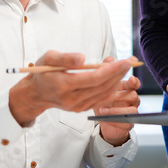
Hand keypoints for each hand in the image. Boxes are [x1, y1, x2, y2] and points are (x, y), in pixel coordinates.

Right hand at [8, 51, 135, 126]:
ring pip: (104, 93)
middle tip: (131, 61)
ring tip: (125, 67)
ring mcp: (78, 106)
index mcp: (64, 85)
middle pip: (102, 86)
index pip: (94, 78)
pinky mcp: (81, 109)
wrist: (36, 93)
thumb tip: (83, 58)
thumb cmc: (42, 72)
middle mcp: (72, 99)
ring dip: (117, 80)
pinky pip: (101, 99)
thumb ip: (65, 58)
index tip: (124, 61)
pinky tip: (116, 78)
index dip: (112, 70)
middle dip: (119, 73)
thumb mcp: (48, 58)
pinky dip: (111, 88)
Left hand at [94, 69, 140, 145]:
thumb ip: (105, 71)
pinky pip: (128, 122)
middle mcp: (131, 99)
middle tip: (110, 96)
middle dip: (122, 95)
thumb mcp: (100, 86)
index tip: (131, 79)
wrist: (102, 121)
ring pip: (133, 109)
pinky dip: (116, 120)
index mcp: (125, 88)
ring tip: (103, 109)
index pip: (134, 83)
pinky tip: (106, 117)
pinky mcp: (128, 123)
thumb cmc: (103, 101)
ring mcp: (131, 111)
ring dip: (117, 109)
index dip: (134, 81)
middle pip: (134, 95)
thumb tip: (110, 58)